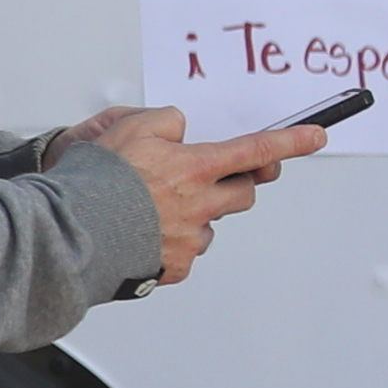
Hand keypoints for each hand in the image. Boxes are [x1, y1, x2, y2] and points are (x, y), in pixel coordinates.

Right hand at [87, 104, 327, 287]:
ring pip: (213, 223)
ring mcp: (190, 238)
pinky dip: (172, 243)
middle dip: (234, 183)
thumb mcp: (129, 128)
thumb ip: (166, 121)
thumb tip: (182, 129)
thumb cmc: (96, 181)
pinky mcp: (174, 266)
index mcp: (196, 167)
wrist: (71, 231)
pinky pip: (187, 252)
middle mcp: (201, 203)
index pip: (257, 149)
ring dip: (198, 214)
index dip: (291, 141)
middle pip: (244, 192)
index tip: (316, 136)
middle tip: (205, 179)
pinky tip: (143, 234)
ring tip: (154, 210)